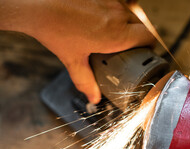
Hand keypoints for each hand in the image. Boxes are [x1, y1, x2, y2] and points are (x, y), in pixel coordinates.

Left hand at [25, 0, 153, 102]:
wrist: (38, 3)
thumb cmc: (55, 28)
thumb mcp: (72, 60)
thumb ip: (85, 81)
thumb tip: (94, 98)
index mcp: (116, 34)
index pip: (149, 37)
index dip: (150, 46)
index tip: (145, 52)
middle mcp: (117, 15)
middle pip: (142, 25)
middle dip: (139, 36)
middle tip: (129, 47)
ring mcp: (110, 2)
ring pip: (129, 13)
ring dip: (127, 24)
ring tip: (115, 34)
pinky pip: (117, 5)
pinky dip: (115, 14)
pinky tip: (102, 20)